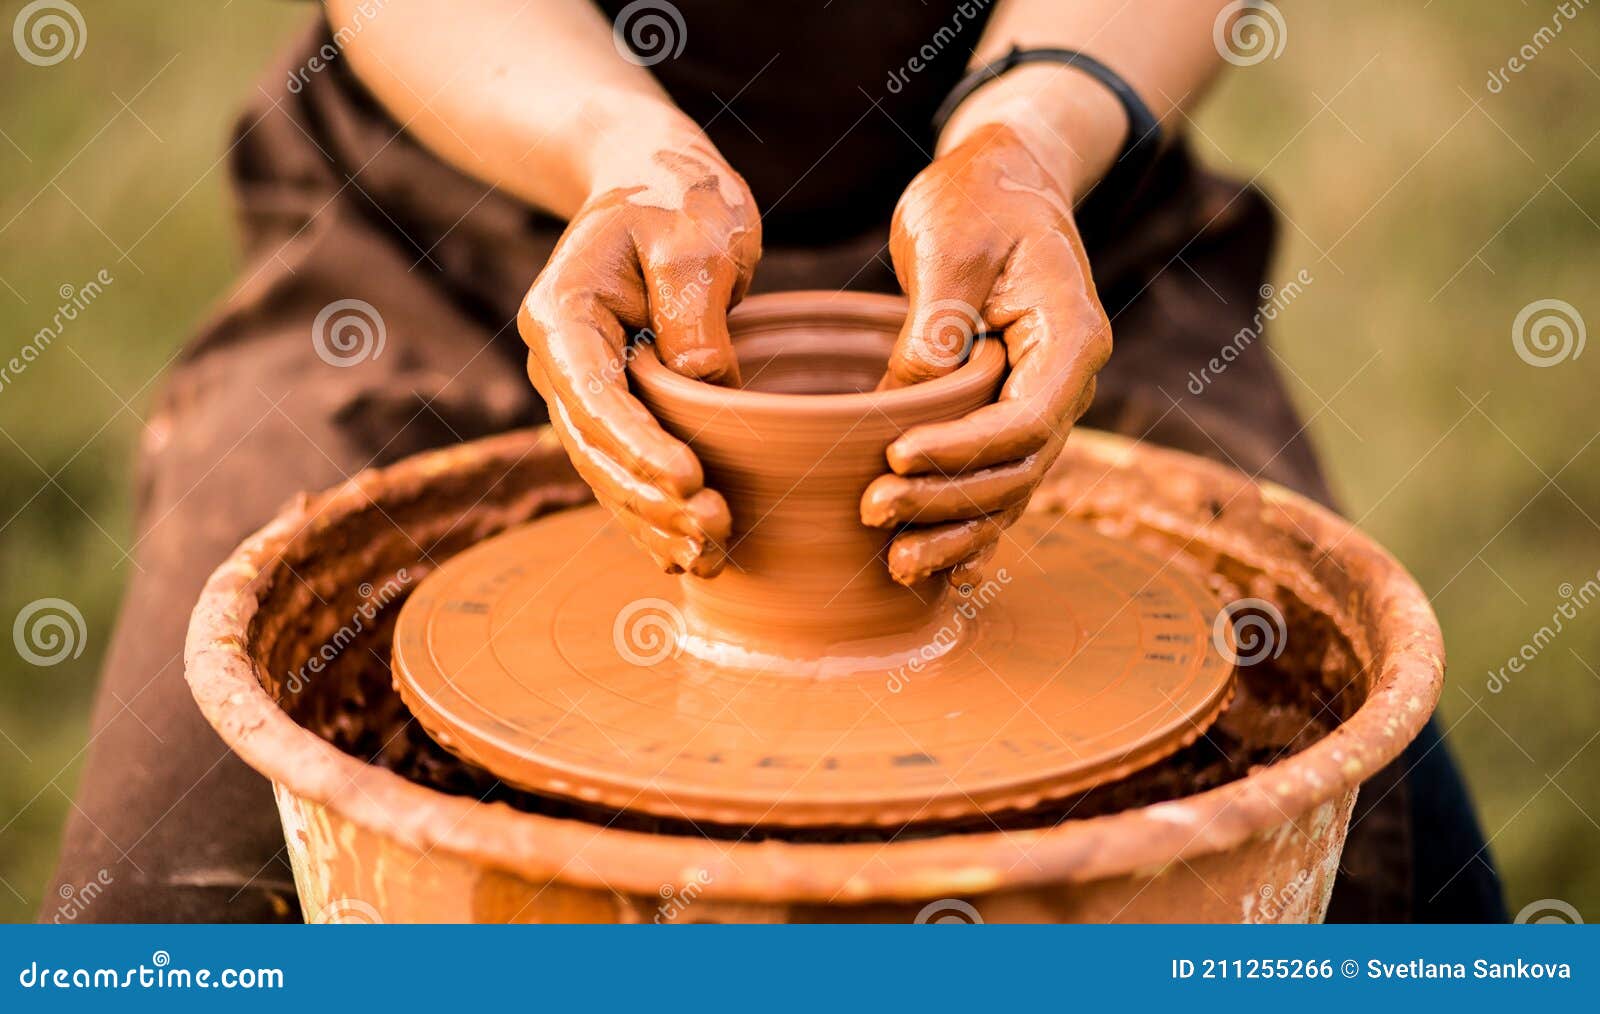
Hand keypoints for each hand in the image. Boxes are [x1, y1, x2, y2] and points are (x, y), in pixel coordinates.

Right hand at [519, 133, 760, 576]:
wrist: (659, 182)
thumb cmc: (679, 197)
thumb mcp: (695, 234)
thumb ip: (693, 308)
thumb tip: (706, 387)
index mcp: (563, 312)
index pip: (593, 395)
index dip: (638, 448)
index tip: (691, 483)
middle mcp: (560, 360)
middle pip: (596, 448)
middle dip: (651, 499)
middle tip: (715, 530)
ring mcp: (582, 390)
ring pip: (608, 472)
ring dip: (654, 521)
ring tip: (713, 555)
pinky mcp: (615, 407)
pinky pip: (626, 471)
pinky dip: (655, 515)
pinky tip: (692, 556)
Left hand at [861, 123, 1111, 586]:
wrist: (1004, 180)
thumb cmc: (977, 199)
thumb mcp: (951, 243)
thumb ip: (935, 322)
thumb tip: (904, 400)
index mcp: (1070, 337)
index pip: (1025, 419)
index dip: (962, 451)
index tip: (894, 457)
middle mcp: (1067, 382)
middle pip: (1018, 469)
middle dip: (948, 502)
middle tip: (873, 511)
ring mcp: (1042, 404)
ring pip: (1009, 490)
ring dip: (954, 531)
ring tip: (894, 564)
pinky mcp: (1009, 414)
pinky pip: (995, 482)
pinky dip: (965, 526)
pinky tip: (931, 568)